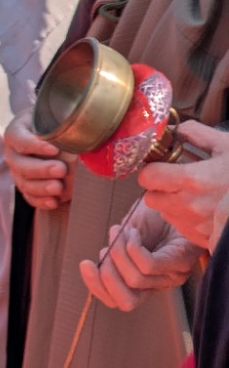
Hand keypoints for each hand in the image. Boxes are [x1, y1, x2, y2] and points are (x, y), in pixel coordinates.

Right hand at [5, 107, 72, 209]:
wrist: (51, 133)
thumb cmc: (54, 123)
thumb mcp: (55, 118)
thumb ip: (62, 126)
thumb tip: (81, 136)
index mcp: (16, 133)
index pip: (19, 139)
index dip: (34, 146)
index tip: (54, 149)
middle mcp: (13, 153)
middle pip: (20, 164)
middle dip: (41, 169)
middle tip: (61, 170)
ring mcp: (18, 171)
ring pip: (24, 183)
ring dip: (41, 187)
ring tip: (59, 188)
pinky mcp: (26, 185)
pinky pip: (29, 196)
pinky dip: (41, 201)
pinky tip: (54, 202)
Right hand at [80, 204, 203, 311]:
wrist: (175, 196)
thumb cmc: (151, 216)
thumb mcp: (124, 237)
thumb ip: (114, 255)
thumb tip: (97, 268)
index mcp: (144, 282)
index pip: (119, 302)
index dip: (97, 287)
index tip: (85, 264)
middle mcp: (160, 284)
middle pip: (126, 302)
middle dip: (107, 277)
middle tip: (104, 250)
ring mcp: (173, 275)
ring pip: (134, 279)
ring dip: (119, 252)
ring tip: (120, 231)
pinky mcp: (181, 261)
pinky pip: (148, 265)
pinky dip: (132, 247)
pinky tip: (132, 231)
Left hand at [138, 121, 228, 248]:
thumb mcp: (228, 146)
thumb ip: (197, 134)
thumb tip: (175, 129)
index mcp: (193, 180)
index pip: (148, 177)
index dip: (151, 170)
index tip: (159, 167)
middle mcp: (190, 205)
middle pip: (151, 198)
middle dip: (159, 188)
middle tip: (175, 180)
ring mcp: (196, 224)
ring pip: (165, 213)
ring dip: (172, 203)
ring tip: (194, 193)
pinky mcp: (202, 237)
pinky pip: (181, 227)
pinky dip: (186, 218)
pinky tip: (203, 207)